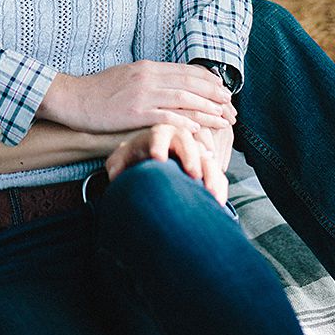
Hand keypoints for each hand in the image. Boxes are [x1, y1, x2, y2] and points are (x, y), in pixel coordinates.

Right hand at [37, 60, 235, 133]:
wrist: (72, 98)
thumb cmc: (97, 91)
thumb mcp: (126, 76)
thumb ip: (148, 79)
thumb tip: (168, 85)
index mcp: (147, 67)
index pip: (187, 71)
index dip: (209, 82)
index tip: (224, 92)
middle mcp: (148, 76)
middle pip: (191, 84)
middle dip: (216, 97)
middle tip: (232, 109)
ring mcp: (142, 94)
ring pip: (184, 99)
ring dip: (208, 110)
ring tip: (224, 121)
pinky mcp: (135, 112)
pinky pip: (167, 116)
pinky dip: (187, 123)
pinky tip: (200, 130)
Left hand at [105, 123, 229, 206]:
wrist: (153, 162)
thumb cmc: (138, 157)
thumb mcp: (124, 157)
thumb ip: (117, 163)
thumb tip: (115, 173)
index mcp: (159, 133)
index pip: (159, 134)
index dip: (159, 145)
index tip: (157, 159)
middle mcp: (181, 139)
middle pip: (188, 143)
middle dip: (190, 157)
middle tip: (192, 173)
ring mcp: (197, 153)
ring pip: (207, 158)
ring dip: (210, 173)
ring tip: (210, 192)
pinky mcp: (207, 168)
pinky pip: (217, 175)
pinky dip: (219, 187)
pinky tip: (217, 202)